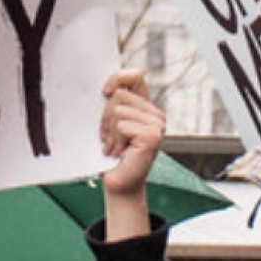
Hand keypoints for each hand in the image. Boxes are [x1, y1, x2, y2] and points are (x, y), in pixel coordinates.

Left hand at [99, 69, 162, 241]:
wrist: (118, 184)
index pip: (135, 76)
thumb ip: (112, 104)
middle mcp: (155, 114)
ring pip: (118, 110)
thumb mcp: (109, 124)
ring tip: (114, 147)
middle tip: (108, 138)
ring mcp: (157, 125)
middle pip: (119, 94)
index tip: (104, 93)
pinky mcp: (152, 136)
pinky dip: (115, 140)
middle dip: (105, 117)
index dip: (117, 78)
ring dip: (109, 132)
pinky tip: (119, 153)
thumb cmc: (112, 155)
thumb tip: (103, 88)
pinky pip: (122, 125)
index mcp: (145, 107)